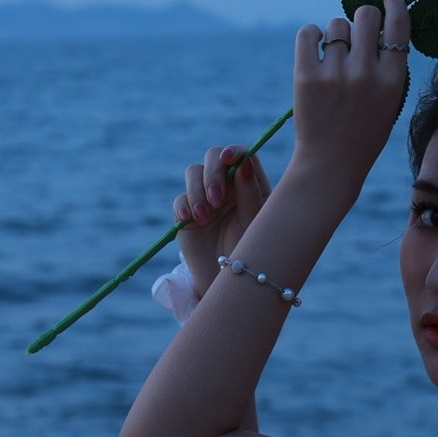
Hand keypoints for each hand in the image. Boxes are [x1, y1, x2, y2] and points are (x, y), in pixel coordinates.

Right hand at [174, 143, 272, 295]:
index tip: (228, 157)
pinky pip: (180, 200)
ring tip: (204, 216)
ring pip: (193, 173)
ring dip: (197, 190)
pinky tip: (190, 218)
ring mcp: (206, 198)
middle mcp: (227, 187)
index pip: (241, 155)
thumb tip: (243, 162)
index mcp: (250, 184)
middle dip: (212, 172)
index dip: (233, 151)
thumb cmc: (254, 253)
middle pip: (213, 157)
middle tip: (215, 199)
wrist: (233, 285)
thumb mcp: (257, 223)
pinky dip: (183, 205)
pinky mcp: (187, 215)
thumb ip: (251, 193)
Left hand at [288, 0, 410, 200]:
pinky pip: (308, 33)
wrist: (331, 164)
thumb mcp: (390, 101)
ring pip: (336, 24)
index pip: (399, 24)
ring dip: (336, 34)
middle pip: (366, 15)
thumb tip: (382, 20)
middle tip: (357, 33)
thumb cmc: (364, 131)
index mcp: (393, 80)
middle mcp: (366, 73)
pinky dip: (311, 35)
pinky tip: (315, 47)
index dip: (393, 3)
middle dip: (363, 17)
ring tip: (334, 57)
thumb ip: (389, 65)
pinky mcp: (306, 76)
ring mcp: (335, 74)